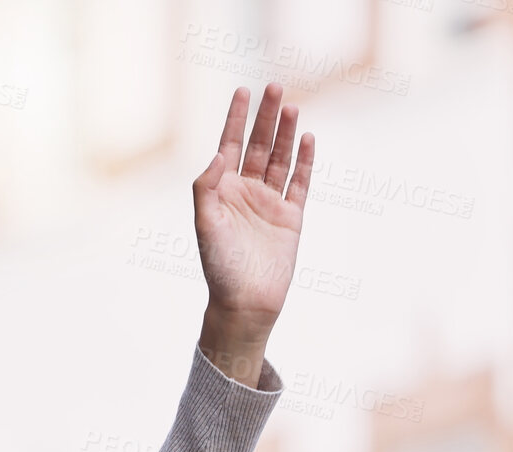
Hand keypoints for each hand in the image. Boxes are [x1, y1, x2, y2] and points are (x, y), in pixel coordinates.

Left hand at [192, 83, 313, 384]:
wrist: (245, 302)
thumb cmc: (218, 267)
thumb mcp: (205, 225)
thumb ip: (207, 188)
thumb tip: (217, 156)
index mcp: (221, 192)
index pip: (229, 146)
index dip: (235, 119)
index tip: (242, 90)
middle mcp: (245, 192)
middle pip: (257, 146)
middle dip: (265, 117)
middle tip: (275, 87)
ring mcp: (269, 202)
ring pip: (280, 158)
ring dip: (285, 132)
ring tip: (292, 105)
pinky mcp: (291, 216)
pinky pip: (300, 182)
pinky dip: (305, 160)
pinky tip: (307, 138)